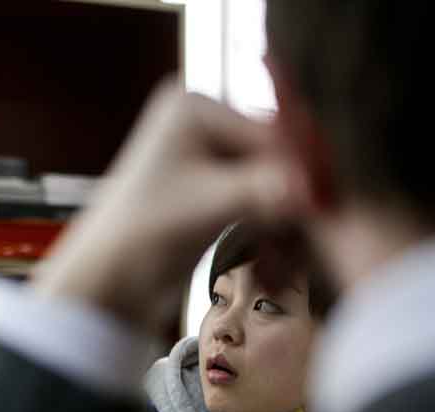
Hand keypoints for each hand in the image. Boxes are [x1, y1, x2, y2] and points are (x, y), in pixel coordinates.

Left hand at [34, 79, 306, 335]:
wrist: (104, 282)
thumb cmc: (138, 236)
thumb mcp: (208, 205)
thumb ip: (266, 189)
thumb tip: (319, 186)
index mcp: (192, 107)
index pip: (267, 132)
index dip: (301, 169)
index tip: (330, 203)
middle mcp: (202, 122)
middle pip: (274, 157)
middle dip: (294, 199)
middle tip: (319, 234)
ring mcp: (208, 156)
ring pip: (272, 185)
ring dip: (285, 222)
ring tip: (293, 261)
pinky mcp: (213, 191)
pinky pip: (260, 205)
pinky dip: (271, 232)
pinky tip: (279, 264)